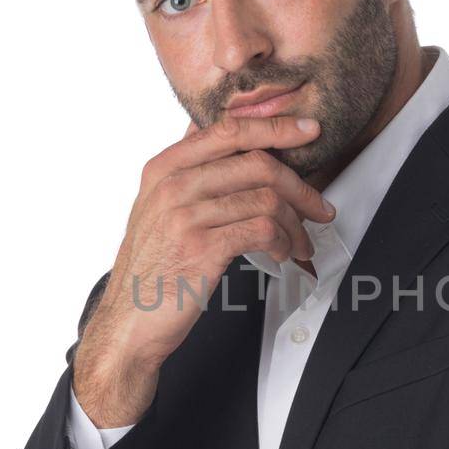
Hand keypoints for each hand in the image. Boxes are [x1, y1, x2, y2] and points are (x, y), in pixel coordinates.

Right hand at [73, 113, 334, 425]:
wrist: (129, 322)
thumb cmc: (152, 268)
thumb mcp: (158, 208)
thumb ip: (190, 172)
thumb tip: (231, 138)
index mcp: (164, 167)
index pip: (229, 130)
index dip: (276, 126)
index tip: (308, 131)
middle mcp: (172, 185)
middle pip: (257, 163)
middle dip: (300, 187)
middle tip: (319, 208)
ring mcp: (185, 216)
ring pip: (266, 199)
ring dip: (296, 225)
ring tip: (300, 244)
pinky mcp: (201, 248)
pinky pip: (263, 230)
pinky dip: (284, 243)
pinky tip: (284, 255)